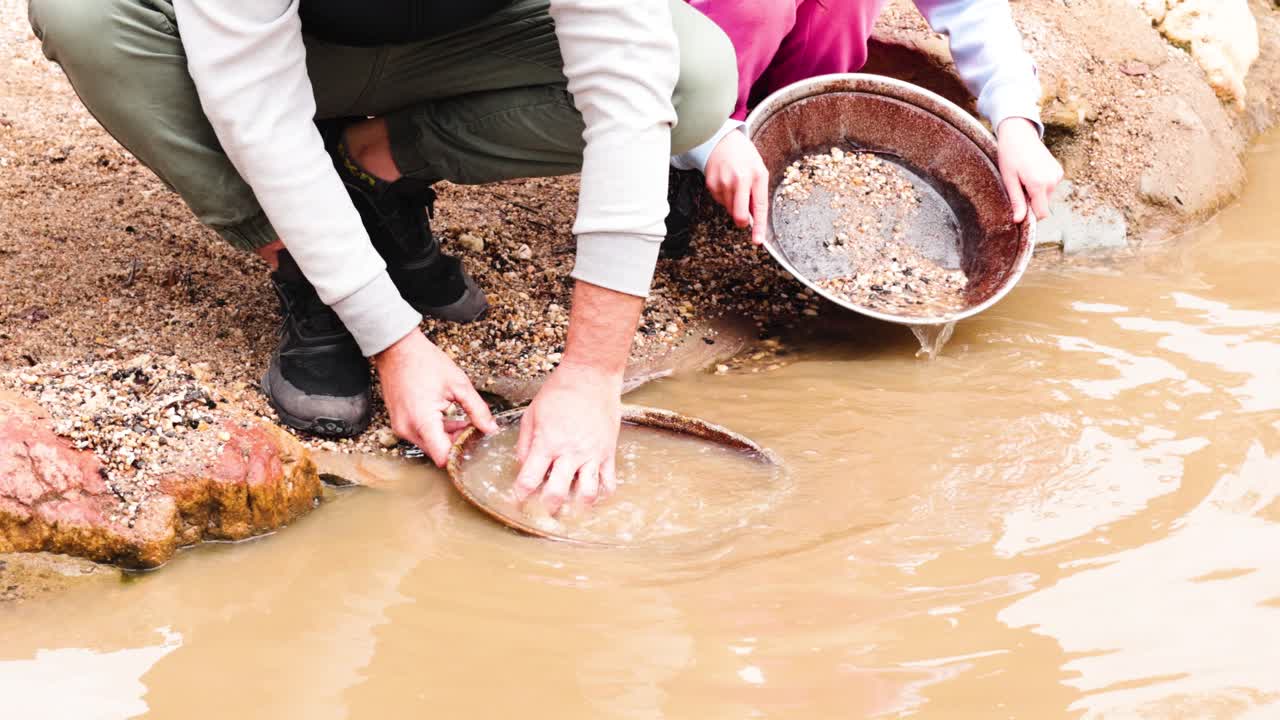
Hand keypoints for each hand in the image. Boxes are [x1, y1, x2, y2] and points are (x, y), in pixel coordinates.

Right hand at [374, 330, 497, 465]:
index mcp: (422, 420)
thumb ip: (477, 409)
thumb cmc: (424, 362)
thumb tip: (490, 428)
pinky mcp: (400, 423)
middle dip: (458, 445)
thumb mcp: (458, 384)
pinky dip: (437, 432)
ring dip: (448, 438)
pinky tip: (451, 419)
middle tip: (476, 432)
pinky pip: (422, 436)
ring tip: (466, 423)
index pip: (443, 457)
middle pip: (438, 452)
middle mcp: (408, 429)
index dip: (461, 456)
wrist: (397, 349)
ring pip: (430, 445)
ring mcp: (401, 427)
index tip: (476, 448)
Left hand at [512, 362, 621, 514]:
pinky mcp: (608, 453)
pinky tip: (592, 495)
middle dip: (546, 508)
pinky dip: (601, 495)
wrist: (591, 375)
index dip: (519, 496)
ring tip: (570, 506)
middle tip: (542, 509)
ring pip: (587, 494)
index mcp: (547, 443)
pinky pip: (609, 483)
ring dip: (576, 506)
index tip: (517, 500)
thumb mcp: (531, 414)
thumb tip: (523, 467)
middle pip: (556, 495)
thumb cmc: (559, 391)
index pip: (529, 480)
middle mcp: (570, 453)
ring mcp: (592, 454)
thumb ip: (525, 444)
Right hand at [704, 129, 769, 244]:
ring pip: (730, 210)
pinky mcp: (711, 184)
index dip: (759, 226)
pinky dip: (724, 197)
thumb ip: (758, 193)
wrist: (722, 140)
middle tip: (744, 217)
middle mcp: (739, 180)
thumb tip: (753, 218)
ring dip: (733, 204)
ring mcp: (723, 183)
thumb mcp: (758, 170)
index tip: (758, 241)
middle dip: (742, 221)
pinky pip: (720, 202)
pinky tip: (726, 183)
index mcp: (756, 175)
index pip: (759, 207)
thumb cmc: (744, 157)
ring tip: (735, 185)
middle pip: (739, 215)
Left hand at [997, 117, 1063, 222]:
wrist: (1019, 133)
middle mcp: (1052, 181)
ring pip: (1046, 196)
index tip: (1020, 208)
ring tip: (1024, 177)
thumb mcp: (1009, 180)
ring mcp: (1057, 175)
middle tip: (1018, 186)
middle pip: (1043, 205)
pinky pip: (1050, 186)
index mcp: (1039, 184)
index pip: (1042, 214)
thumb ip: (1017, 201)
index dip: (1031, 215)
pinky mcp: (1058, 170)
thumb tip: (1019, 221)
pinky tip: (1031, 172)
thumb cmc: (1010, 155)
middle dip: (1031, 201)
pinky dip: (1041, 184)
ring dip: (1035, 192)